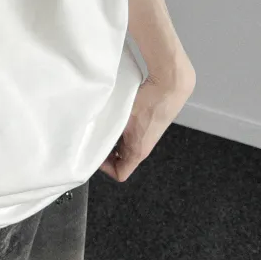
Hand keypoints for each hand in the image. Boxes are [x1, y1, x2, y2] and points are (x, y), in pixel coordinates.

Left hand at [98, 64, 195, 181]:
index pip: (120, 173)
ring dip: (113, 136)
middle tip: (94, 136)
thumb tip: (90, 131)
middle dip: (106, 149)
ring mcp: (146, 134)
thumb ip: (106, 127)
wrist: (169, 86)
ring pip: (124, 143)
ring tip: (103, 123)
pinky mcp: (148, 122)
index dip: (105, 167)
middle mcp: (143, 146)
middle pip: (121, 159)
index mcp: (138, 151)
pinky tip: (114, 112)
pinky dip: (120, 125)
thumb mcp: (121, 118)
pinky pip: (130, 131)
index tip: (95, 153)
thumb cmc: (150, 103)